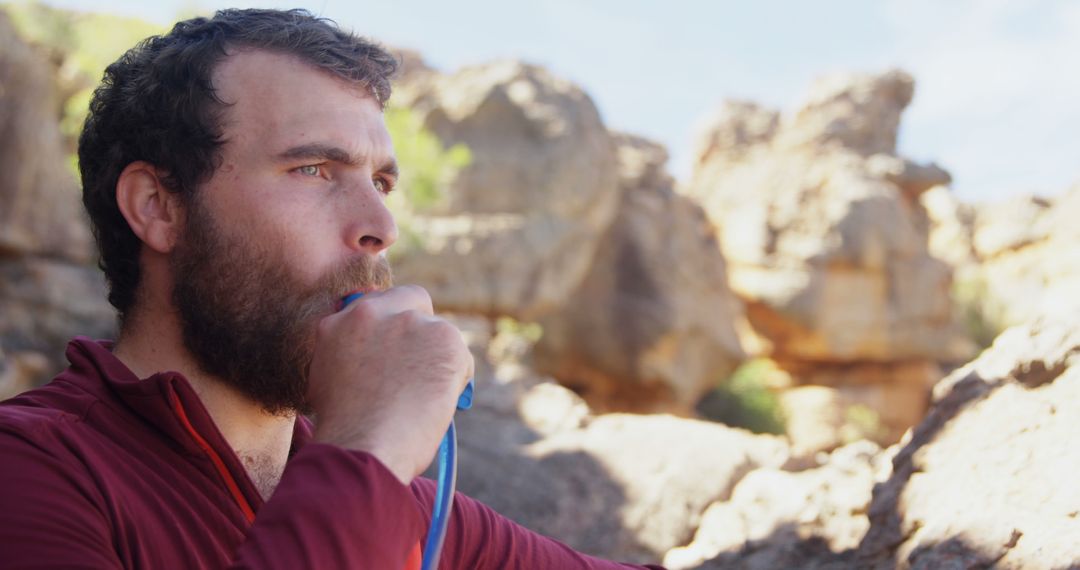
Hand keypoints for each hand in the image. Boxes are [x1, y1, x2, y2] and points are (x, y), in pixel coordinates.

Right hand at [307, 285, 473, 483]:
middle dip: (421, 324)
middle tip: (425, 359)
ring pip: (438, 332)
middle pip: (412, 299)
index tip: (399, 345)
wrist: (364, 447)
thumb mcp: (327, 381)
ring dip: (437, 359)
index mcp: (341, 322)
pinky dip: (455, 379)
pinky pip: (459, 357)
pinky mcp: (444, 338)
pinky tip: (438, 404)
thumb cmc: (346, 431)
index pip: (376, 304)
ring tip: (423, 399)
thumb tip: (374, 358)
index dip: (391, 325)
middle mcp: (374, 312)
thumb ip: (349, 354)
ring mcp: (410, 322)